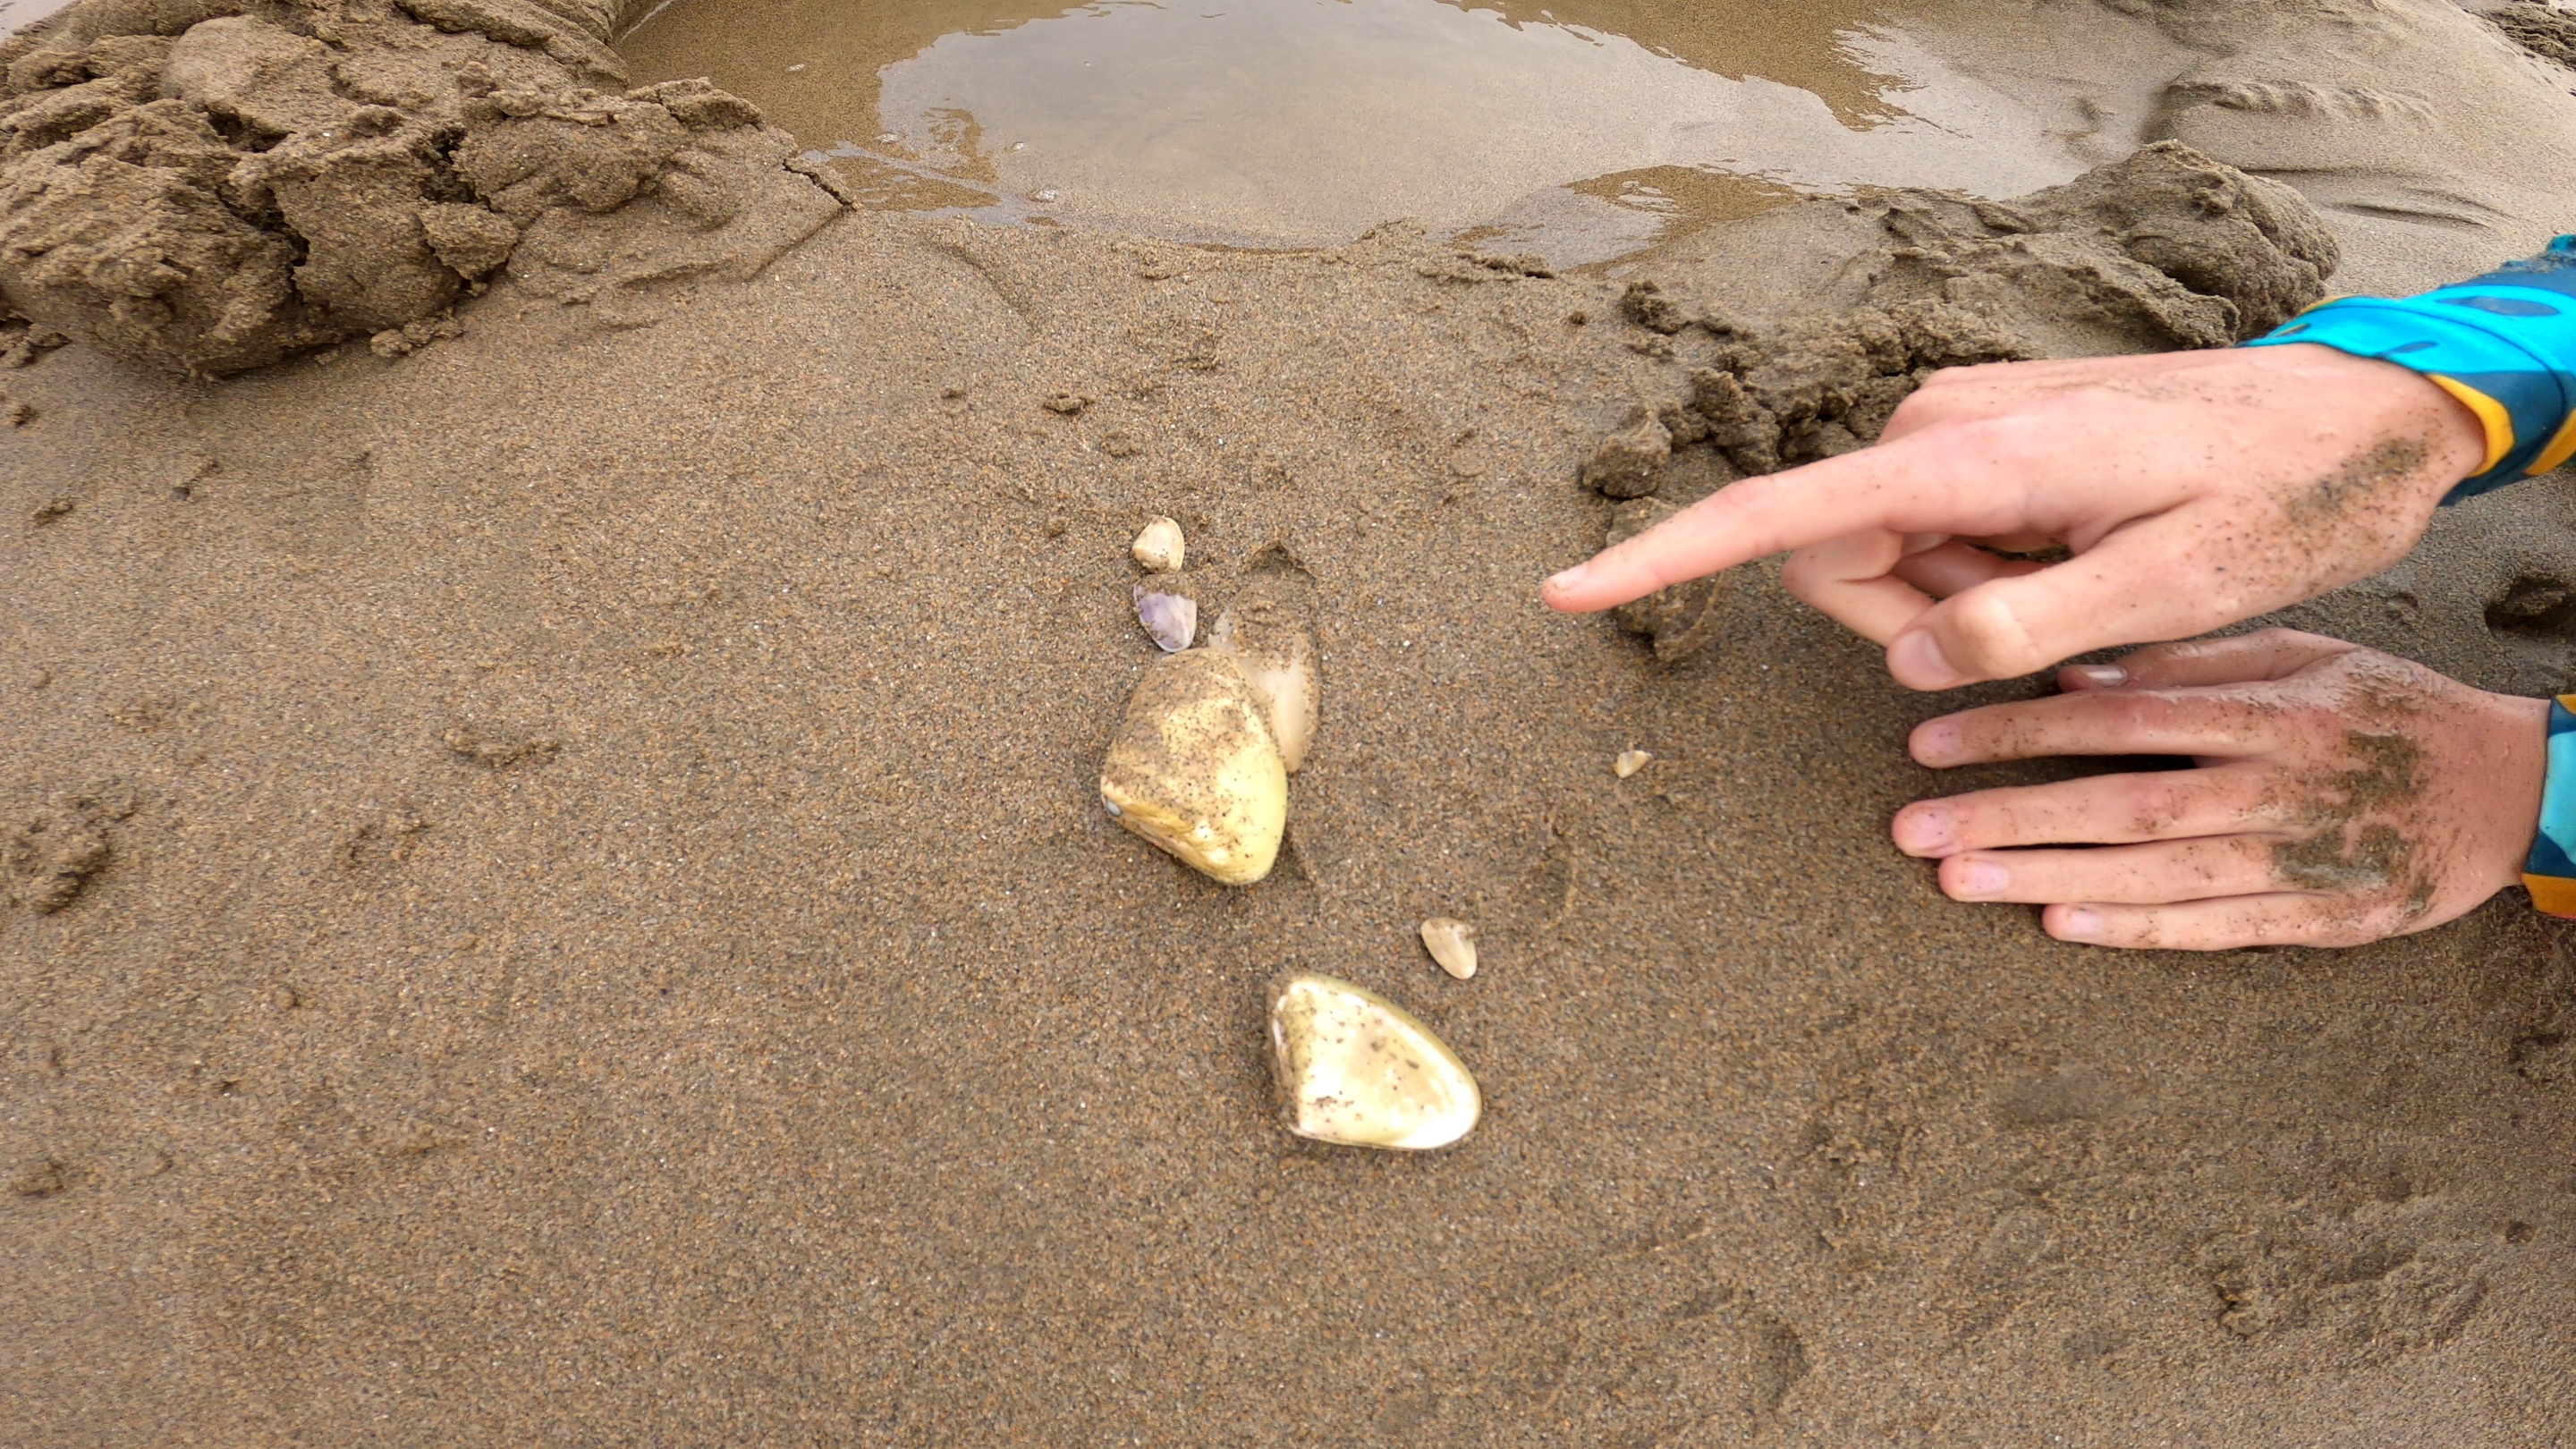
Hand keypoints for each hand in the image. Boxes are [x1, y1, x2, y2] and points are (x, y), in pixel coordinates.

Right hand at [1541, 345, 2486, 688]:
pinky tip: (2084, 570)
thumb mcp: (2170, 587)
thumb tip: (1908, 658)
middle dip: (1915, 626)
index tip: (1563, 591)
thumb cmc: (2279, 497)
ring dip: (1969, 606)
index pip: (1777, 518)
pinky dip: (1993, 580)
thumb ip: (2024, 629)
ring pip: (1890, 563)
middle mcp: (1941, 430)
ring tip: (2092, 595)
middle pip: (1836, 566)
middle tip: (2058, 634)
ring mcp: (1963, 433)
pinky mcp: (1987, 445)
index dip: (1662, 560)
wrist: (2356, 418)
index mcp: (1969, 458)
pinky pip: (1938, 539)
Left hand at [1889, 631, 2545, 949]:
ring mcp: (2299, 856)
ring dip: (2049, 877)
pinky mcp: (2323, 918)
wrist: (2512, 789)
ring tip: (1956, 880)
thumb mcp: (2306, 653)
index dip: (2021, 729)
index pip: (2124, 717)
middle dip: (2010, 814)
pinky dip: (2138, 927)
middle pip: (2124, 801)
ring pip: (2157, 870)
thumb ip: (2193, 663)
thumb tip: (2078, 670)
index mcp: (2271, 707)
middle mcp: (2278, 782)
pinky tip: (2060, 927)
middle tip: (1912, 828)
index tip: (1931, 741)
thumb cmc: (2389, 706)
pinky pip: (2217, 926)